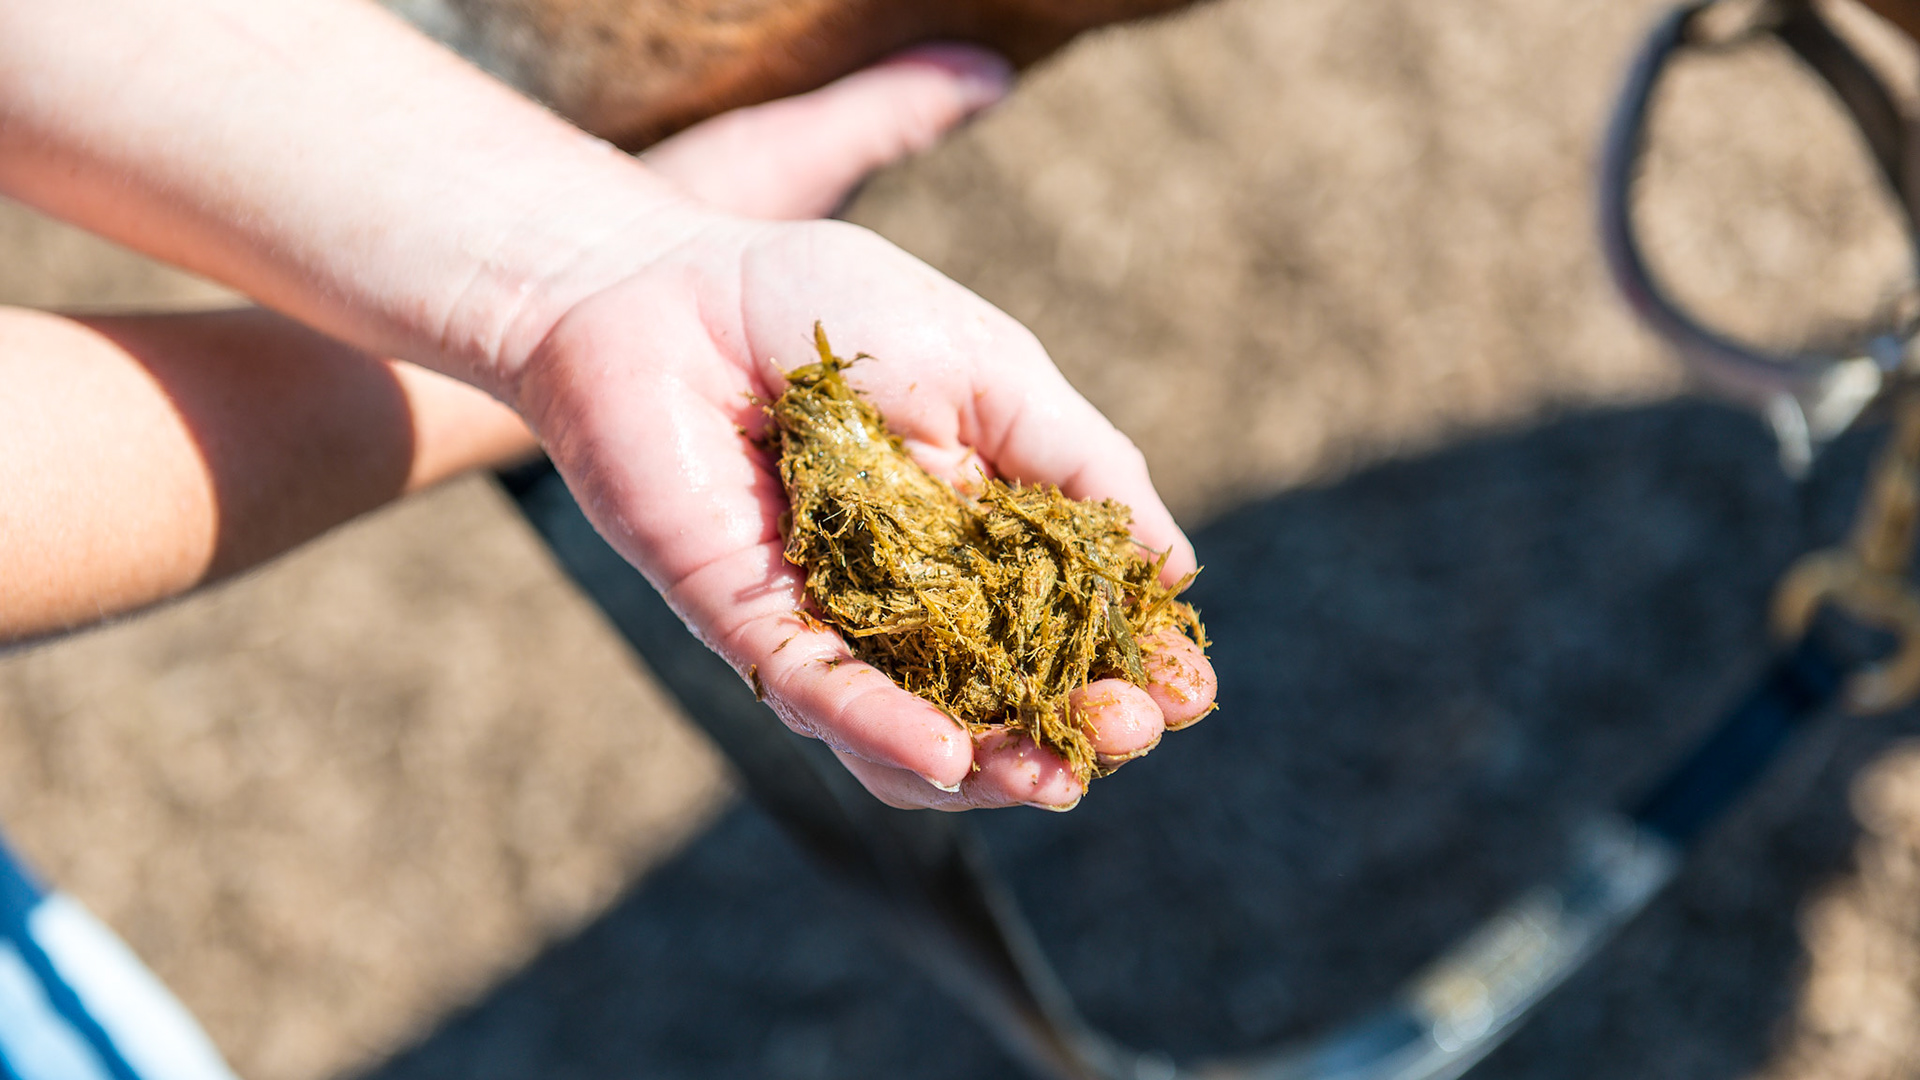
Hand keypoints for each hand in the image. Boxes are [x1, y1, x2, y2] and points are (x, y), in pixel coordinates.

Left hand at [513, 57, 1216, 808]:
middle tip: (1132, 725)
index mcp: (982, 532)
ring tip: (1059, 769)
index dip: (1135, 662)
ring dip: (998, 764)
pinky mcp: (749, 623)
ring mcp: (835, 620)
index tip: (1191, 685)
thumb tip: (1176, 564)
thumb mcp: (988, 367)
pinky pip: (821, 697)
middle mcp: (916, 596)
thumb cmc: (824, 306)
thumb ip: (1077, 460)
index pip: (1074, 624)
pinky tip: (950, 754)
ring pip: (923, 735)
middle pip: (1011, 697)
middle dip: (1081, 726)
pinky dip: (886, 731)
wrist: (665, 281)